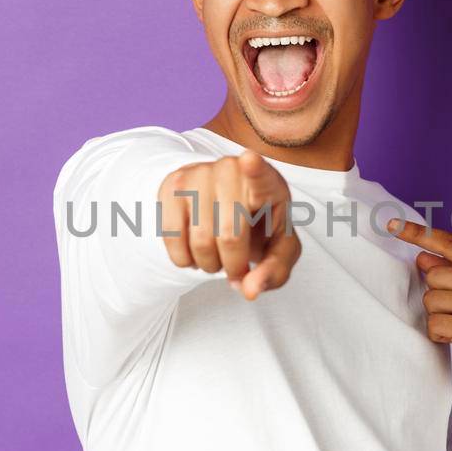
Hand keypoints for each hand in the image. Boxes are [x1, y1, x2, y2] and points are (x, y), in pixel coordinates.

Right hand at [158, 151, 301, 299]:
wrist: (227, 202)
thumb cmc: (261, 227)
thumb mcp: (279, 250)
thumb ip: (274, 272)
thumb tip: (249, 291)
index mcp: (268, 182)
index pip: (261, 174)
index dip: (255, 169)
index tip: (249, 159)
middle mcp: (232, 170)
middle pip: (230, 236)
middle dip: (233, 266)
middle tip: (237, 268)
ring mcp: (200, 174)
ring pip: (199, 240)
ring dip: (208, 265)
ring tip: (217, 257)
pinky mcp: (173, 185)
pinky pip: (172, 237)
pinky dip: (184, 259)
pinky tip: (195, 251)